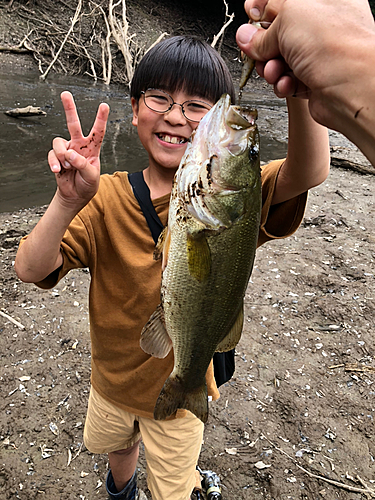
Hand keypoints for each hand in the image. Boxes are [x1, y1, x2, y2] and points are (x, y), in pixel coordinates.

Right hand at [48, 91, 109, 208]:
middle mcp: (79, 146)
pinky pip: (51, 155)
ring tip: (67, 167)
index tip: (104, 105)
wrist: (75, 196)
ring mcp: (67, 150)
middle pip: (73, 124)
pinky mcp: (56, 157)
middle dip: (69, 109)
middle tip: (65, 94)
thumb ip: (82, 164)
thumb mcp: (91, 176)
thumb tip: (70, 154)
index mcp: (92, 148)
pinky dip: (53, 162)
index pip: (98, 131)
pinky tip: (58, 170)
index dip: (101, 119)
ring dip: (62, 156)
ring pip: (59, 142)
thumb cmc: (87, 185)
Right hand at [236, 0, 374, 99]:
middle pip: (279, 34)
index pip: (282, 2)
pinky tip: (287, 83)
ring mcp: (320, 55)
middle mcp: (323, 27)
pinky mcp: (315, 80)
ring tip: (275, 71)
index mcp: (322, 1)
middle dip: (264, 47)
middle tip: (259, 52)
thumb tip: (246, 37)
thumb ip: (263, 30)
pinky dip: (283, 84)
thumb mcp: (288, 20)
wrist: (352, 87)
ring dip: (271, 68)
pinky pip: (289, 80)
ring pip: (281, 60)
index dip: (263, 11)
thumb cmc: (335, 46)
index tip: (250, 19)